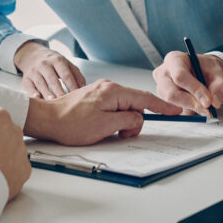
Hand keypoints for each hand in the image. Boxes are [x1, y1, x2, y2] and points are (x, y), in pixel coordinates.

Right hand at [14, 41, 85, 98]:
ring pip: (41, 83)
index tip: (77, 96)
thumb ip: (76, 75)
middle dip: (59, 91)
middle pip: (53, 79)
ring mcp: (34, 71)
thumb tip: (84, 88)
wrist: (33, 55)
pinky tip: (37, 97)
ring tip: (53, 102)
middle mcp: (45, 65)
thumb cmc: (54, 63)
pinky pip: (29, 86)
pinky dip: (32, 92)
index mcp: (57, 60)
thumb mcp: (66, 64)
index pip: (66, 74)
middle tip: (65, 101)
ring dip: (47, 93)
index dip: (72, 85)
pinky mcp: (26, 78)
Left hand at [24, 79, 181, 144]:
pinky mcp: (95, 98)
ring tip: (108, 132)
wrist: (47, 119)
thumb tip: (138, 118)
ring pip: (124, 108)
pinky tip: (105, 128)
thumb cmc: (71, 123)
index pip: (145, 98)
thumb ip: (128, 120)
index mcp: (113, 91)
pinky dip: (115, 120)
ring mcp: (101, 92)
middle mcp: (109, 87)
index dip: (162, 106)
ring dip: (122, 123)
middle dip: (134, 122)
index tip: (175, 111)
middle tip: (123, 135)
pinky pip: (114, 109)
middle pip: (135, 104)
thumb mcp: (105, 126)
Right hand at [152, 51, 222, 115]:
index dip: (194, 90)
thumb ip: (219, 86)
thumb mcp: (218, 73)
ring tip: (203, 105)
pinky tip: (195, 106)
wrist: (205, 73)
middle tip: (207, 109)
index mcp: (174, 59)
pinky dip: (186, 113)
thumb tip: (214, 102)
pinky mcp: (163, 101)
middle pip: (171, 94)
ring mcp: (160, 88)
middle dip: (190, 104)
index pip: (180, 76)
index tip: (208, 101)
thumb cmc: (208, 69)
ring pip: (172, 105)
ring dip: (189, 109)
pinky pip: (172, 112)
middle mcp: (163, 73)